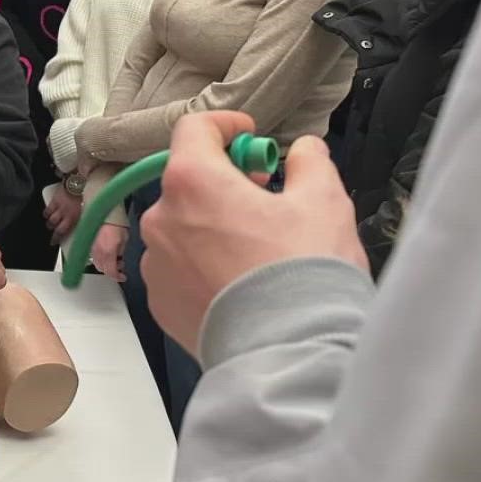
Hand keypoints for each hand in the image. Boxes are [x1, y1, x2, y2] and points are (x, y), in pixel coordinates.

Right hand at [44, 186, 82, 245]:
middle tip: (52, 230)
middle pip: (55, 226)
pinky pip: (47, 211)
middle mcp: (65, 214)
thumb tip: (71, 227)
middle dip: (52, 230)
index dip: (56, 238)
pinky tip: (47, 214)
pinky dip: (46, 214)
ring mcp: (58, 208)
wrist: (75, 185)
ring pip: (50, 220)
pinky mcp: (53, 202)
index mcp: (73, 218)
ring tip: (50, 223)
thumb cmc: (79, 198)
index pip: (62, 231)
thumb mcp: (81, 212)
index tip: (53, 242)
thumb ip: (75, 219)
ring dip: (49, 222)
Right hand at [90, 222, 127, 282]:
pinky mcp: (88, 244)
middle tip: (120, 266)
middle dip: (112, 270)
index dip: (118, 277)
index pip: (111, 272)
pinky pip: (93, 256)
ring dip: (105, 265)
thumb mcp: (124, 238)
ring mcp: (91, 248)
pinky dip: (100, 258)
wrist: (103, 212)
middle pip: (103, 269)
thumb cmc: (114, 221)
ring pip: (97, 264)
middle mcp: (97, 252)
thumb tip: (119, 256)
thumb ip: (121, 251)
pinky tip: (106, 253)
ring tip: (113, 258)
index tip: (123, 277)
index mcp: (108, 252)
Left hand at [139, 111, 367, 353]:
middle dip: (226, 180)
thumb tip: (304, 151)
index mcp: (193, 182)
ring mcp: (156, 264)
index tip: (249, 135)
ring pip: (183, 227)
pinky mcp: (161, 302)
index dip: (225, 125)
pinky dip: (205, 263)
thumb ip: (309, 163)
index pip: (194, 129)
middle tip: (266, 194)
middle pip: (188, 181)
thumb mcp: (324, 201)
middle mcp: (162, 219)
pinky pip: (180, 267)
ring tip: (257, 247)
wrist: (289, 355)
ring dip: (213, 224)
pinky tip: (242, 281)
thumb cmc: (303, 274)